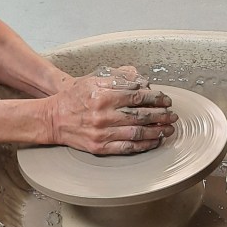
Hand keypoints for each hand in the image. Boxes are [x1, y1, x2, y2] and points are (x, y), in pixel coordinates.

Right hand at [43, 66, 177, 154]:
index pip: (138, 96)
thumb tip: (140, 82)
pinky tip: (155, 141)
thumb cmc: (73, 98)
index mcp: (103, 96)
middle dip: (162, 115)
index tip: (166, 100)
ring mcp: (102, 133)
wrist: (53, 119)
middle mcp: (104, 115)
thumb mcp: (92, 80)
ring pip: (137, 133)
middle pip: (141, 115)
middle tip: (173, 115)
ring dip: (157, 131)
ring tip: (169, 129)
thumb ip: (117, 79)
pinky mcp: (100, 147)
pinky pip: (127, 147)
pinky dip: (144, 145)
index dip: (156, 98)